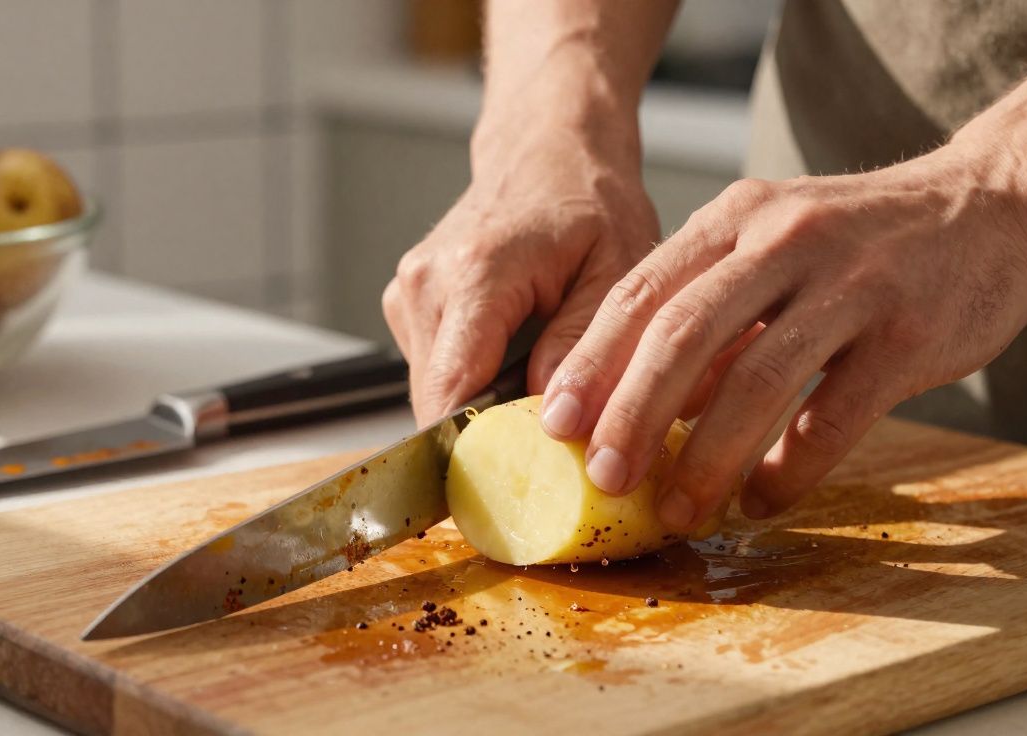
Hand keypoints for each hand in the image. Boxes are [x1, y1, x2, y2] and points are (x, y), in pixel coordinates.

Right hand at [383, 125, 659, 425]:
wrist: (548, 150)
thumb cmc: (589, 201)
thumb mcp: (619, 269)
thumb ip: (585, 345)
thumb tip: (554, 418)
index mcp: (476, 274)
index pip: (449, 393)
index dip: (472, 453)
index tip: (507, 489)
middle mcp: (426, 284)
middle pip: (436, 403)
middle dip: (485, 437)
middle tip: (544, 444)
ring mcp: (408, 292)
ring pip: (431, 392)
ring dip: (478, 408)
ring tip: (533, 384)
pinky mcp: (407, 302)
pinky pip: (433, 369)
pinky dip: (470, 381)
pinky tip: (510, 358)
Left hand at [540, 145, 1026, 528]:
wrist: (988, 205)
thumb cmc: (859, 240)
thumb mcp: (770, 244)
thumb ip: (710, 313)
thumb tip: (645, 404)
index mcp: (734, 218)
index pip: (640, 292)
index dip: (591, 364)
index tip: (551, 426)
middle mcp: (782, 241)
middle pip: (683, 334)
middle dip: (632, 414)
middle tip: (603, 478)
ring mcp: (850, 284)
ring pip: (757, 380)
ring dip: (708, 457)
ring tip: (679, 512)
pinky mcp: (908, 334)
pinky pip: (835, 415)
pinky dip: (791, 468)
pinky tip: (762, 501)